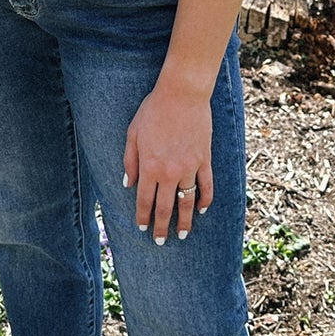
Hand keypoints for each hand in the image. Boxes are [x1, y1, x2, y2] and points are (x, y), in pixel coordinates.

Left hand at [122, 77, 212, 244]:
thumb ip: (129, 161)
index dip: (143, 217)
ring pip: (187, 201)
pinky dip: (205, 200)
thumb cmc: (154, 110)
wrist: (182, 94)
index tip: (142, 229)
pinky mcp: (205, 160)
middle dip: (161, 227)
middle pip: (165, 207)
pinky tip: (201, 209)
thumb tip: (128, 184)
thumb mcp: (133, 133)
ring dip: (185, 221)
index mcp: (149, 166)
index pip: (145, 200)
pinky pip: (207, 185)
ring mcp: (189, 167)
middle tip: (160, 242)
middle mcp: (169, 171)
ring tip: (183, 234)